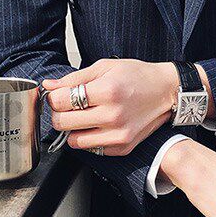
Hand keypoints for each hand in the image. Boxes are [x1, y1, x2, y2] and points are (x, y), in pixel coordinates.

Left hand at [42, 59, 179, 155]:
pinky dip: (89, 138)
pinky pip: (92, 149)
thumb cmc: (137, 76)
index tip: (58, 95)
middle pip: (63, 123)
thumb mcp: (105, 67)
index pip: (61, 101)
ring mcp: (119, 135)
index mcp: (107, 91)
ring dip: (72, 129)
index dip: (54, 97)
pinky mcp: (123, 147)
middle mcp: (113, 116)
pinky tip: (98, 125)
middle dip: (59, 113)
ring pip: (74, 141)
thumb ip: (73, 78)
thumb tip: (48, 86)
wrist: (166, 91)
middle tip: (67, 106)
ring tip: (82, 116)